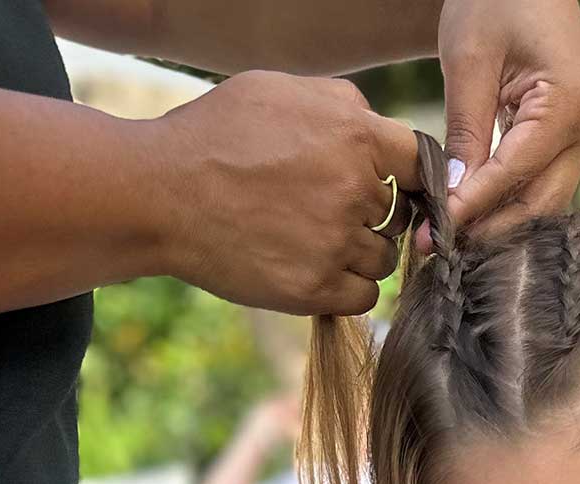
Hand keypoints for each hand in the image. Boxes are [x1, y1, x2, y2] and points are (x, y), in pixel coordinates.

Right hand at [154, 71, 419, 315]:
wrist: (157, 194)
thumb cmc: (214, 136)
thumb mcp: (279, 91)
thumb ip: (342, 103)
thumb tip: (377, 123)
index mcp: (355, 135)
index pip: (422, 164)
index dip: (411, 178)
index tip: (394, 188)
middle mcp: (355, 190)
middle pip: (400, 215)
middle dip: (373, 214)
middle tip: (327, 211)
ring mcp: (336, 243)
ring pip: (383, 259)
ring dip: (359, 253)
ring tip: (311, 239)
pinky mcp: (314, 288)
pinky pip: (364, 296)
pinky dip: (346, 287)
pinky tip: (314, 268)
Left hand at [434, 0, 579, 241]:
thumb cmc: (499, 2)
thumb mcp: (470, 60)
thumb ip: (464, 128)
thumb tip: (452, 195)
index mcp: (567, 107)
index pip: (514, 175)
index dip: (472, 208)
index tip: (434, 234)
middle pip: (538, 205)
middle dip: (488, 231)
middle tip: (436, 250)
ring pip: (541, 204)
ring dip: (496, 223)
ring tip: (446, 239)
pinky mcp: (568, 144)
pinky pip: (539, 186)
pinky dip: (505, 204)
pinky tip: (467, 215)